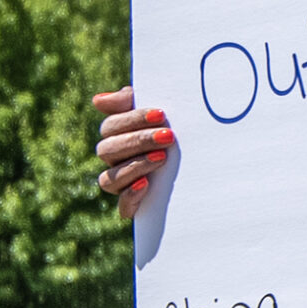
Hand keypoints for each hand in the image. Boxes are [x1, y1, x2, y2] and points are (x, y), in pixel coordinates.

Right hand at [91, 86, 169, 221]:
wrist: (207, 157)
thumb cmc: (179, 125)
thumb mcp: (160, 108)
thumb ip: (131, 100)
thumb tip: (99, 101)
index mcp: (118, 135)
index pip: (110, 127)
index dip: (132, 120)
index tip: (161, 114)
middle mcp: (115, 160)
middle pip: (108, 150)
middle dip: (138, 141)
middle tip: (168, 136)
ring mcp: (124, 182)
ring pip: (109, 179)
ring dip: (134, 167)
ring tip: (162, 158)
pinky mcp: (137, 203)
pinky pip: (123, 207)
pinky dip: (130, 196)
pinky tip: (146, 185)